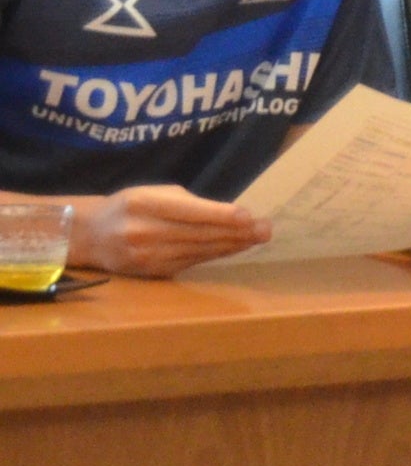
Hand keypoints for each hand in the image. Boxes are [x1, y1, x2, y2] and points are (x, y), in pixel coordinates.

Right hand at [81, 185, 269, 278]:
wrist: (90, 235)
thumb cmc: (129, 207)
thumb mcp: (151, 193)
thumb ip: (187, 203)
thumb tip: (231, 214)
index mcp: (142, 204)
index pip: (187, 212)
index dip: (219, 215)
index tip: (247, 216)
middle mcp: (142, 232)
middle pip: (198, 234)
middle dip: (236, 232)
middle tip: (265, 229)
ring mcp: (146, 256)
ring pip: (198, 250)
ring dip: (232, 245)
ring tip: (258, 237)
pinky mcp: (152, 272)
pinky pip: (191, 262)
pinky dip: (216, 254)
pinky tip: (235, 247)